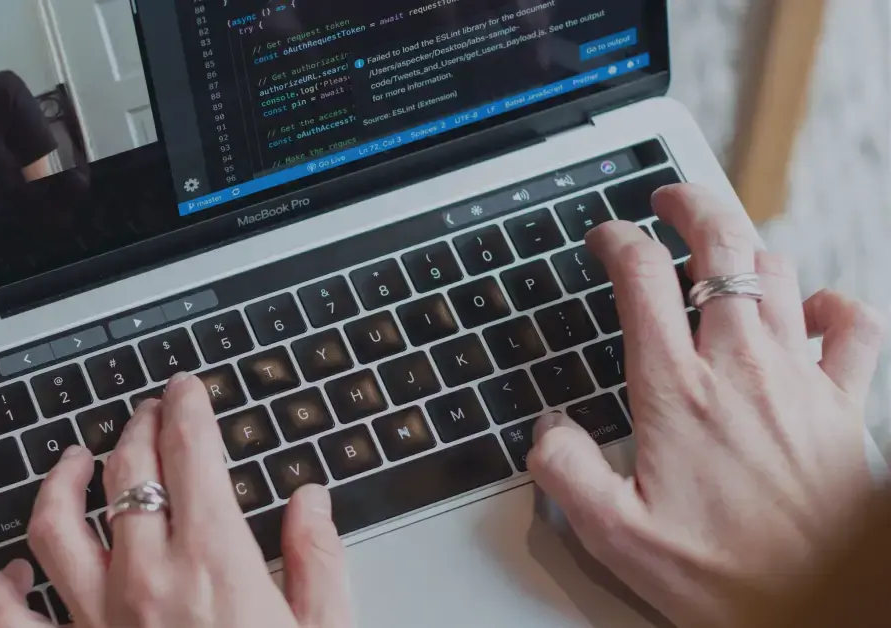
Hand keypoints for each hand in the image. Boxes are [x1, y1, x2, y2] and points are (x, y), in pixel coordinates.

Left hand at [0, 372, 352, 627]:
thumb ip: (317, 559)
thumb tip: (311, 501)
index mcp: (216, 565)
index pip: (191, 455)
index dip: (186, 408)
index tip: (185, 390)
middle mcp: (147, 581)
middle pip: (126, 472)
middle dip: (137, 426)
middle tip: (148, 412)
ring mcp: (97, 621)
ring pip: (54, 525)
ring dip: (60, 480)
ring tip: (73, 459)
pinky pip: (9, 620)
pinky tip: (11, 570)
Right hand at [528, 184, 885, 626]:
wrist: (830, 609)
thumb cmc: (728, 579)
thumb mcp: (616, 537)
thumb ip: (565, 473)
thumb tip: (547, 428)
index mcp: (677, 392)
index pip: (642, 278)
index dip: (617, 240)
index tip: (605, 237)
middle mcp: (740, 369)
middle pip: (721, 247)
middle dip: (691, 205)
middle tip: (669, 198)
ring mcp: (799, 379)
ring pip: (778, 273)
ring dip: (747, 248)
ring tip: (722, 250)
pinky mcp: (846, 404)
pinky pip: (854, 324)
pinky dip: (833, 302)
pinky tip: (813, 309)